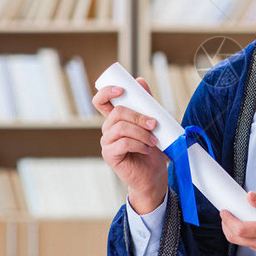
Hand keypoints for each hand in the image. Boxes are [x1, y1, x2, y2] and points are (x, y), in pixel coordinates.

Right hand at [93, 79, 167, 213]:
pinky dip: (139, 144)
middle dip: (138, 116)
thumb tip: (140, 81)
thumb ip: (146, 104)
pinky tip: (147, 149)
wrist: (154, 174)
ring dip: (141, 132)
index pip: (101, 101)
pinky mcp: (110, 155)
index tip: (122, 89)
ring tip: (154, 140)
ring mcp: (107, 142)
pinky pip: (123, 143)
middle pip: (117, 113)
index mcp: (116, 118)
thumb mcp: (152, 123)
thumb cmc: (152, 148)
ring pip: (121, 128)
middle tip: (154, 124)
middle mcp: (108, 129)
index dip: (107, 92)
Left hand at [220, 192, 255, 255]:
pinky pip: (254, 247)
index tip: (225, 210)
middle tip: (228, 213)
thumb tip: (251, 197)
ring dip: (238, 231)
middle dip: (227, 226)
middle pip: (236, 238)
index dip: (228, 220)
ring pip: (244, 243)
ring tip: (243, 216)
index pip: (239, 229)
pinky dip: (249, 236)